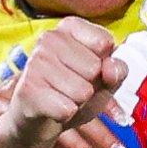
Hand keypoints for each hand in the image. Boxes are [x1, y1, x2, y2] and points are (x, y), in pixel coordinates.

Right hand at [0, 18, 128, 147]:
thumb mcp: (106, 80)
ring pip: (83, 91)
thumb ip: (118, 70)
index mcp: (69, 27)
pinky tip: (53, 109)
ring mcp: (36, 61)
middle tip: (73, 89)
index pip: (105, 43)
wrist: (40, 120)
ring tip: (63, 98)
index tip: (89, 70)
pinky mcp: (28, 88)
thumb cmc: (74, 93)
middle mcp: (49, 38)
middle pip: (94, 68)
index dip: (105, 66)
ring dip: (78, 103)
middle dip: (91, 86)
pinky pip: (67, 109)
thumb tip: (110, 68)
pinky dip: (66, 116)